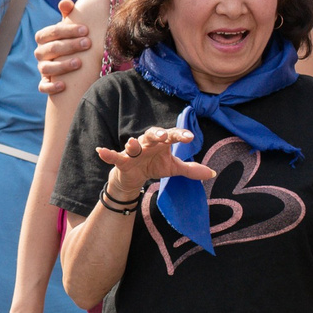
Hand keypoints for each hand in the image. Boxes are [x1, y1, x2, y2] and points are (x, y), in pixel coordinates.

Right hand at [33, 6, 91, 93]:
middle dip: (70, 46)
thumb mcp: (70, 27)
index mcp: (43, 38)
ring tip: (80, 63)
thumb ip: (68, 13)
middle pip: (50, 49)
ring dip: (62, 66)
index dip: (66, 31)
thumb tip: (65, 2)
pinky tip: (63, 86)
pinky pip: (43, 87)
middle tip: (88, 43)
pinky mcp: (45, 83)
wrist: (72, 60)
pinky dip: (51, 87)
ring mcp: (42, 69)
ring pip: (46, 68)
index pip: (50, 32)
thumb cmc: (71, 40)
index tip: (86, 30)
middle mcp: (40, 53)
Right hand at [94, 126, 210, 197]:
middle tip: (165, 136)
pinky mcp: (122, 161)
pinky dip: (108, 154)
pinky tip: (100, 151)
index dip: (180, 135)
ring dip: (133, 143)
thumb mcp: (173, 168)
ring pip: (134, 144)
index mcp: (162, 143)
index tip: (190, 137)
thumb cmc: (153, 166)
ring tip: (133, 142)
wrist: (133, 178)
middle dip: (158, 134)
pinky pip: (115, 157)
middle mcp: (148, 143)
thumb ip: (191, 169)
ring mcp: (134, 151)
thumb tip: (212, 172)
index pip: (172, 136)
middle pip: (153, 134)